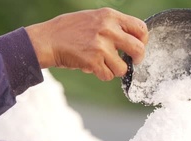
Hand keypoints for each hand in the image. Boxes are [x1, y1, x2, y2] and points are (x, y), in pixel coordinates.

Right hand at [26, 8, 147, 80]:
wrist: (47, 40)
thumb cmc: (69, 30)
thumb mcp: (93, 18)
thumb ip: (112, 26)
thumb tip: (132, 38)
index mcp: (110, 16)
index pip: (140, 28)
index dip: (143, 40)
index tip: (138, 47)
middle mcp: (108, 29)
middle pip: (138, 48)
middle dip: (138, 58)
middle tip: (132, 61)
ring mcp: (101, 46)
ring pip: (123, 67)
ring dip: (115, 70)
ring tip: (103, 64)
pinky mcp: (93, 61)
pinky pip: (108, 75)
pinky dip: (102, 75)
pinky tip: (93, 67)